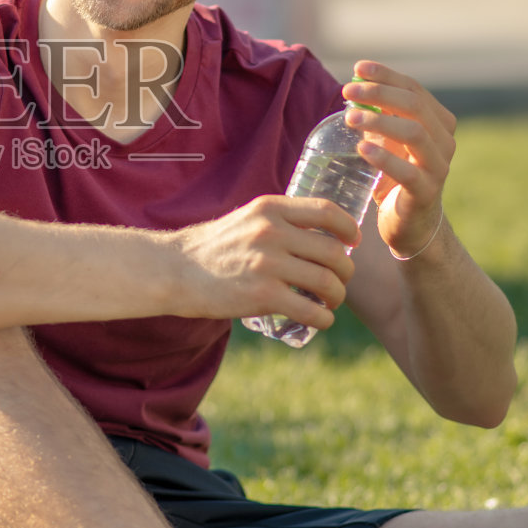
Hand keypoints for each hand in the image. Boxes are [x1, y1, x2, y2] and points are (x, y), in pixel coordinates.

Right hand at [170, 194, 358, 328]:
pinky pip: (311, 310)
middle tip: (339, 282)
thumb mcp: (246, 219)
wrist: (174, 270)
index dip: (348, 228)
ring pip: (328, 282)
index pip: (327, 211)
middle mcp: (271, 232)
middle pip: (334, 252)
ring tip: (330, 302)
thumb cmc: (212, 247)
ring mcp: (268, 264)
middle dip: (346, 271)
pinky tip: (319, 319)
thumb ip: (279, 222)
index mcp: (270, 208)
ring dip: (337, 296)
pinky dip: (323, 318)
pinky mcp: (262, 295)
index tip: (352, 242)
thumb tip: (319, 235)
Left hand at [342, 60, 455, 257]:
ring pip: (415, 133)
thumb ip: (379, 117)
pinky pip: (409, 172)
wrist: (410, 224)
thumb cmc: (395, 176)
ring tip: (350, 118)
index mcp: (438, 123)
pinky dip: (385, 158)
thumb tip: (353, 89)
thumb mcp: (388, 141)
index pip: (414, 90)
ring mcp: (439, 167)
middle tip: (348, 91)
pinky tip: (362, 149)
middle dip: (380, 94)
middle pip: (415, 106)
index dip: (387, 76)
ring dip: (380, 122)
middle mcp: (444, 141)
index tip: (358, 68)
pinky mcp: (427, 192)